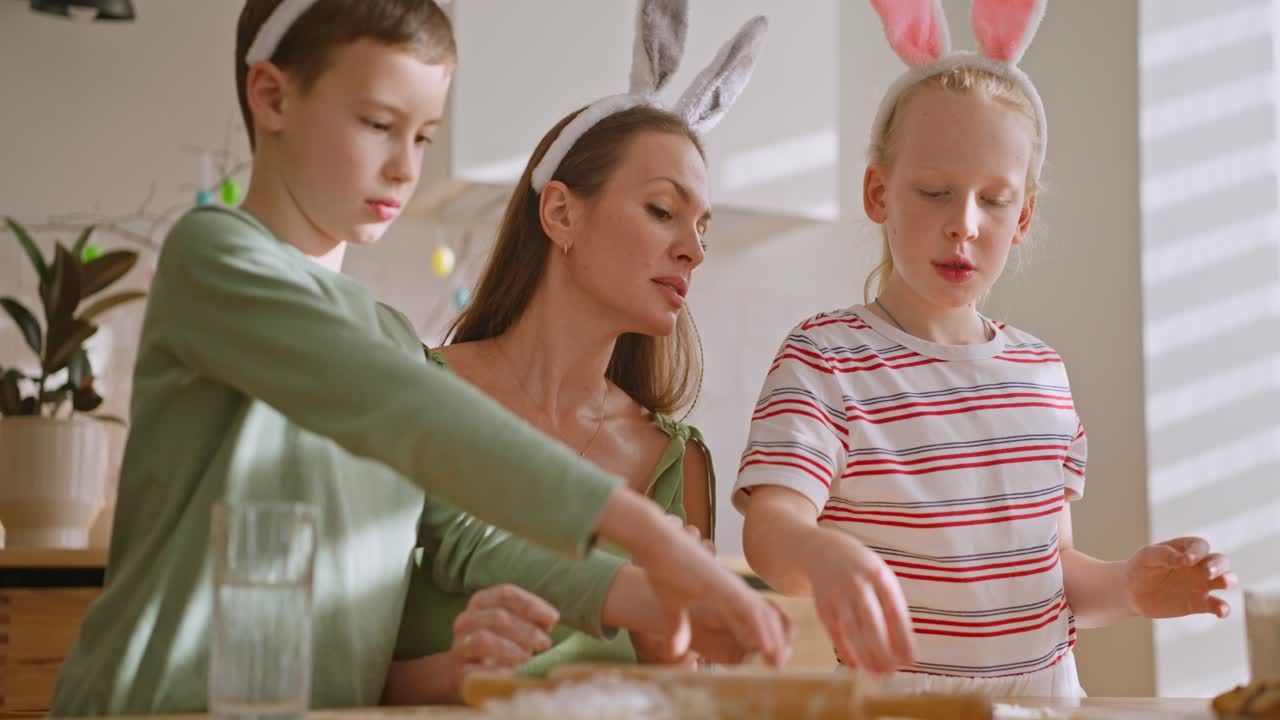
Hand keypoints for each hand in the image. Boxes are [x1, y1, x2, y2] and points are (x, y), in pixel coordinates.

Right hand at [445, 585, 557, 694]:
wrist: (464, 674)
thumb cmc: (500, 645)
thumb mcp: (515, 627)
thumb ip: (532, 620)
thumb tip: (551, 619)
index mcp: (481, 602)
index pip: (506, 594)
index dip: (531, 605)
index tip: (553, 618)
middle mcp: (466, 620)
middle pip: (498, 617)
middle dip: (527, 630)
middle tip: (545, 643)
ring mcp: (460, 646)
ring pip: (484, 640)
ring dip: (512, 649)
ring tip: (529, 659)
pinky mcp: (459, 673)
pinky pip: (478, 670)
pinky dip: (500, 672)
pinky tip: (515, 675)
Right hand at [618, 496, 792, 666]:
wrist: (655, 541)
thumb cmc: (662, 569)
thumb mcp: (670, 605)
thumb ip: (677, 626)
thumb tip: (677, 651)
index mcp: (725, 594)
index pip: (753, 617)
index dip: (762, 638)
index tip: (768, 660)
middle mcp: (734, 590)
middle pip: (765, 616)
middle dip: (774, 641)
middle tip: (778, 665)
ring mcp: (730, 587)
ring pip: (762, 615)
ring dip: (772, 639)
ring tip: (777, 662)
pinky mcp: (723, 586)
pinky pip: (749, 611)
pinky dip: (759, 630)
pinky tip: (766, 647)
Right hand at [804, 529, 914, 674]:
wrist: (824, 552)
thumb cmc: (862, 571)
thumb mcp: (881, 579)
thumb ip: (892, 607)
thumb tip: (904, 645)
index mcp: (879, 577)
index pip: (895, 612)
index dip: (903, 638)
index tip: (911, 660)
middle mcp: (857, 585)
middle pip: (872, 623)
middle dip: (883, 650)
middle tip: (892, 672)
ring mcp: (838, 595)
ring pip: (852, 631)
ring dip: (866, 655)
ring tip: (878, 673)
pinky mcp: (823, 606)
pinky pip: (835, 633)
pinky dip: (845, 651)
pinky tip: (856, 666)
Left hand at [1125, 537, 1235, 618]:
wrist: (1132, 592)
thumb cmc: (1140, 568)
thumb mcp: (1147, 556)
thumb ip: (1164, 554)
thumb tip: (1183, 559)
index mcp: (1186, 549)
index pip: (1200, 546)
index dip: (1197, 552)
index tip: (1186, 560)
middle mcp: (1199, 565)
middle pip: (1221, 561)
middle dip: (1219, 565)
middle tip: (1207, 572)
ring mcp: (1201, 584)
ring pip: (1225, 580)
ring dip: (1228, 581)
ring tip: (1223, 584)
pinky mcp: (1199, 603)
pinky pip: (1216, 605)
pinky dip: (1223, 608)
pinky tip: (1221, 612)